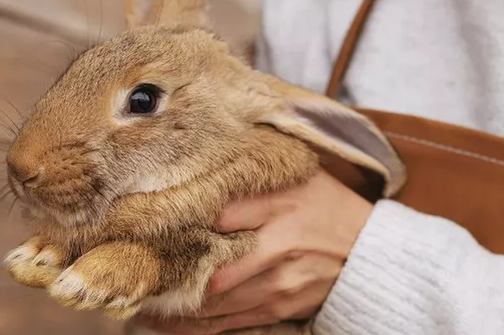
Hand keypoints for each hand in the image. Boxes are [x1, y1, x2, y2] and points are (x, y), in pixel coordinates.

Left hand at [133, 171, 372, 333]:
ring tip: (138, 313)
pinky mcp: (280, 310)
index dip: (180, 231)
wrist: (373, 253)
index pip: (219, 225)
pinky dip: (200, 328)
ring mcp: (277, 292)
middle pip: (210, 277)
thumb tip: (204, 196)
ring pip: (217, 308)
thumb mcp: (298, 184)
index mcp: (278, 221)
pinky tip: (170, 328)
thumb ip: (252, 188)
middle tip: (130, 281)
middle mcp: (275, 261)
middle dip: (169, 283)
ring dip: (176, 314)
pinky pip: (233, 325)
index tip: (143, 233)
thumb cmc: (331, 209)